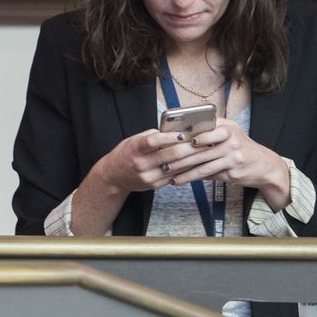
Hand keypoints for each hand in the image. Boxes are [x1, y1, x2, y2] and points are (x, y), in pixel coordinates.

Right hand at [84, 127, 208, 195]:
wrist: (113, 176)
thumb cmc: (126, 153)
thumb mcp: (134, 140)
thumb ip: (152, 136)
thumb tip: (175, 130)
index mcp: (135, 149)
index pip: (153, 142)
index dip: (169, 138)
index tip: (183, 134)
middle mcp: (141, 164)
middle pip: (169, 156)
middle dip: (189, 149)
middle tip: (204, 142)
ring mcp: (147, 176)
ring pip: (175, 168)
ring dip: (191, 160)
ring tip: (204, 152)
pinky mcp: (153, 185)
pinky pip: (173, 177)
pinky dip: (185, 170)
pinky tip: (195, 164)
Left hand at [164, 120, 291, 208]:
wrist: (263, 165)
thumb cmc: (239, 149)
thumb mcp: (228, 135)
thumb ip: (209, 134)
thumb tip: (180, 138)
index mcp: (227, 126)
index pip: (202, 127)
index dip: (184, 134)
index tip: (167, 139)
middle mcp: (231, 138)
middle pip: (198, 147)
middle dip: (178, 154)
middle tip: (162, 159)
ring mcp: (232, 155)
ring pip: (201, 162)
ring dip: (182, 168)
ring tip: (167, 171)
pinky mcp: (232, 170)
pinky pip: (207, 174)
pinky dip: (191, 177)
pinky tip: (179, 179)